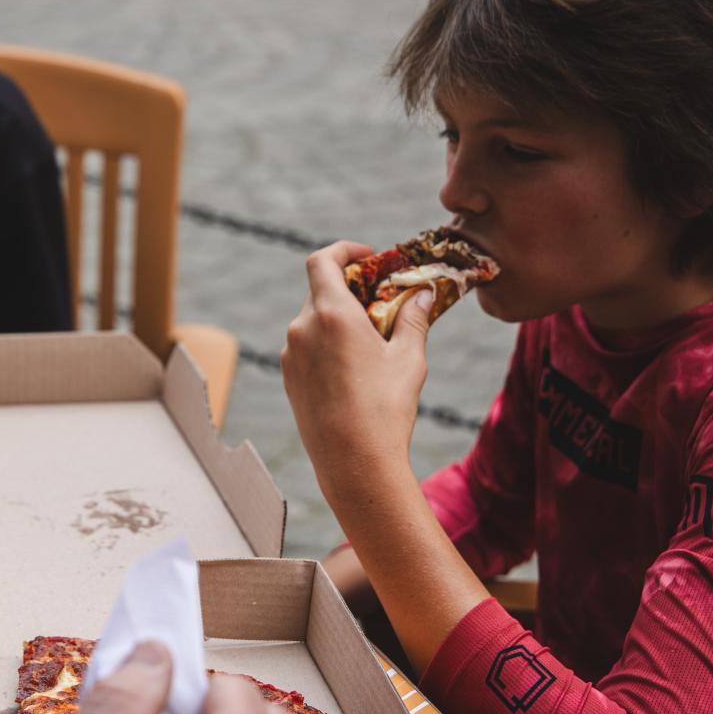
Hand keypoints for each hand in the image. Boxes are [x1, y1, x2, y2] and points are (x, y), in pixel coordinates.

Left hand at [280, 241, 432, 502]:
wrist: (354, 463)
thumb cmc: (385, 409)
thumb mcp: (409, 359)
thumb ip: (414, 319)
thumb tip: (424, 294)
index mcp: (331, 314)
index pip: (322, 260)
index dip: (344, 250)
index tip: (368, 257)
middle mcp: (302, 329)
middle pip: (318, 289)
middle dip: (349, 287)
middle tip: (379, 299)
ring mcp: (291, 355)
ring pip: (312, 320)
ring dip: (337, 318)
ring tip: (371, 338)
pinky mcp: (288, 378)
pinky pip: (305, 346)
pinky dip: (326, 342)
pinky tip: (353, 366)